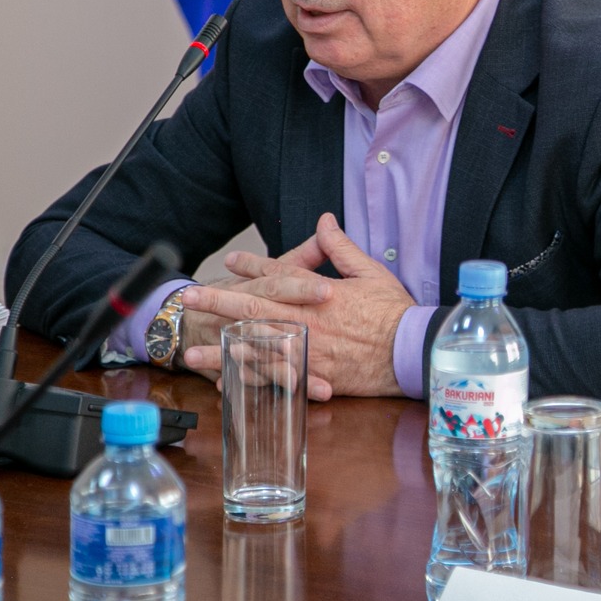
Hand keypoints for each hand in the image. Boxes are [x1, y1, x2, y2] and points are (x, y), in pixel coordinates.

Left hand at [179, 213, 414, 399]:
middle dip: (219, 303)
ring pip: (257, 348)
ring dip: (222, 349)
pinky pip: (276, 378)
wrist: (411, 351)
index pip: (279, 275)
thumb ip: (341, 248)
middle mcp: (307, 321)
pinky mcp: (315, 375)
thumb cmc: (394, 312)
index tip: (231, 260)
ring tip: (191, 350)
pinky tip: (228, 381)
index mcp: (319, 294)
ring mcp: (308, 350)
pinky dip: (251, 380)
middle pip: (255, 309)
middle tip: (189, 299)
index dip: (253, 266)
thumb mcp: (370, 271)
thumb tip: (325, 220)